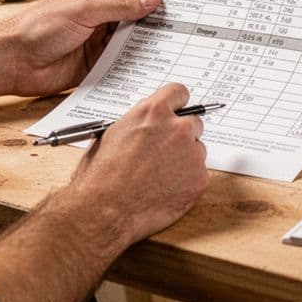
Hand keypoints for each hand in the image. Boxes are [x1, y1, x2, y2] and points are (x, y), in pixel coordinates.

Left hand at [0, 0, 159, 97]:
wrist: (13, 61)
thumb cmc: (36, 28)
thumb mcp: (82, 11)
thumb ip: (119, 7)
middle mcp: (97, 14)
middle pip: (133, 14)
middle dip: (153, 18)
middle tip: (181, 20)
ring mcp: (97, 39)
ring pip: (130, 39)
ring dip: (146, 41)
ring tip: (172, 41)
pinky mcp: (95, 63)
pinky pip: (121, 61)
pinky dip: (134, 62)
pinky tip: (151, 62)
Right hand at [72, 83, 208, 242]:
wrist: (105, 210)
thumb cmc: (101, 176)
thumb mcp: (112, 134)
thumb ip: (137, 123)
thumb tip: (144, 124)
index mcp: (154, 112)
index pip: (179, 92)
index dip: (177, 104)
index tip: (177, 110)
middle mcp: (178, 128)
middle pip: (194, 122)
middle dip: (182, 135)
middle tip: (164, 152)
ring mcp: (192, 153)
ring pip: (197, 150)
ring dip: (185, 160)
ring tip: (159, 176)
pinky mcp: (200, 178)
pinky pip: (198, 175)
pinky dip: (186, 182)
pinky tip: (165, 190)